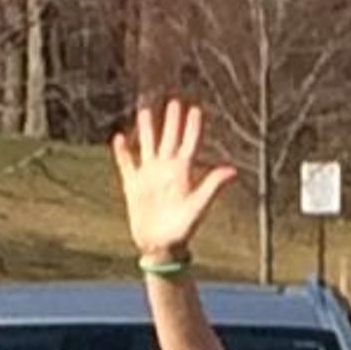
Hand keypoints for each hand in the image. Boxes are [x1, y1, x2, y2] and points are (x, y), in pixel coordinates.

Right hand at [113, 97, 238, 261]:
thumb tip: (232, 170)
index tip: (194, 108)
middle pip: (169, 139)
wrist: (161, 248)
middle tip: (174, 101)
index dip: (191, 126)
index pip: (189, 143)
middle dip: (172, 121)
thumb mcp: (198, 206)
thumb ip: (212, 187)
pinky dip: (122, 152)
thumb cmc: (182, 230)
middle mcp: (166, 171)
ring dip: (147, 129)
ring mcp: (149, 177)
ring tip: (146, 110)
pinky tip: (119, 138)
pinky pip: (127, 165)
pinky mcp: (133, 186)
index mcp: (182, 173)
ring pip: (148, 146)